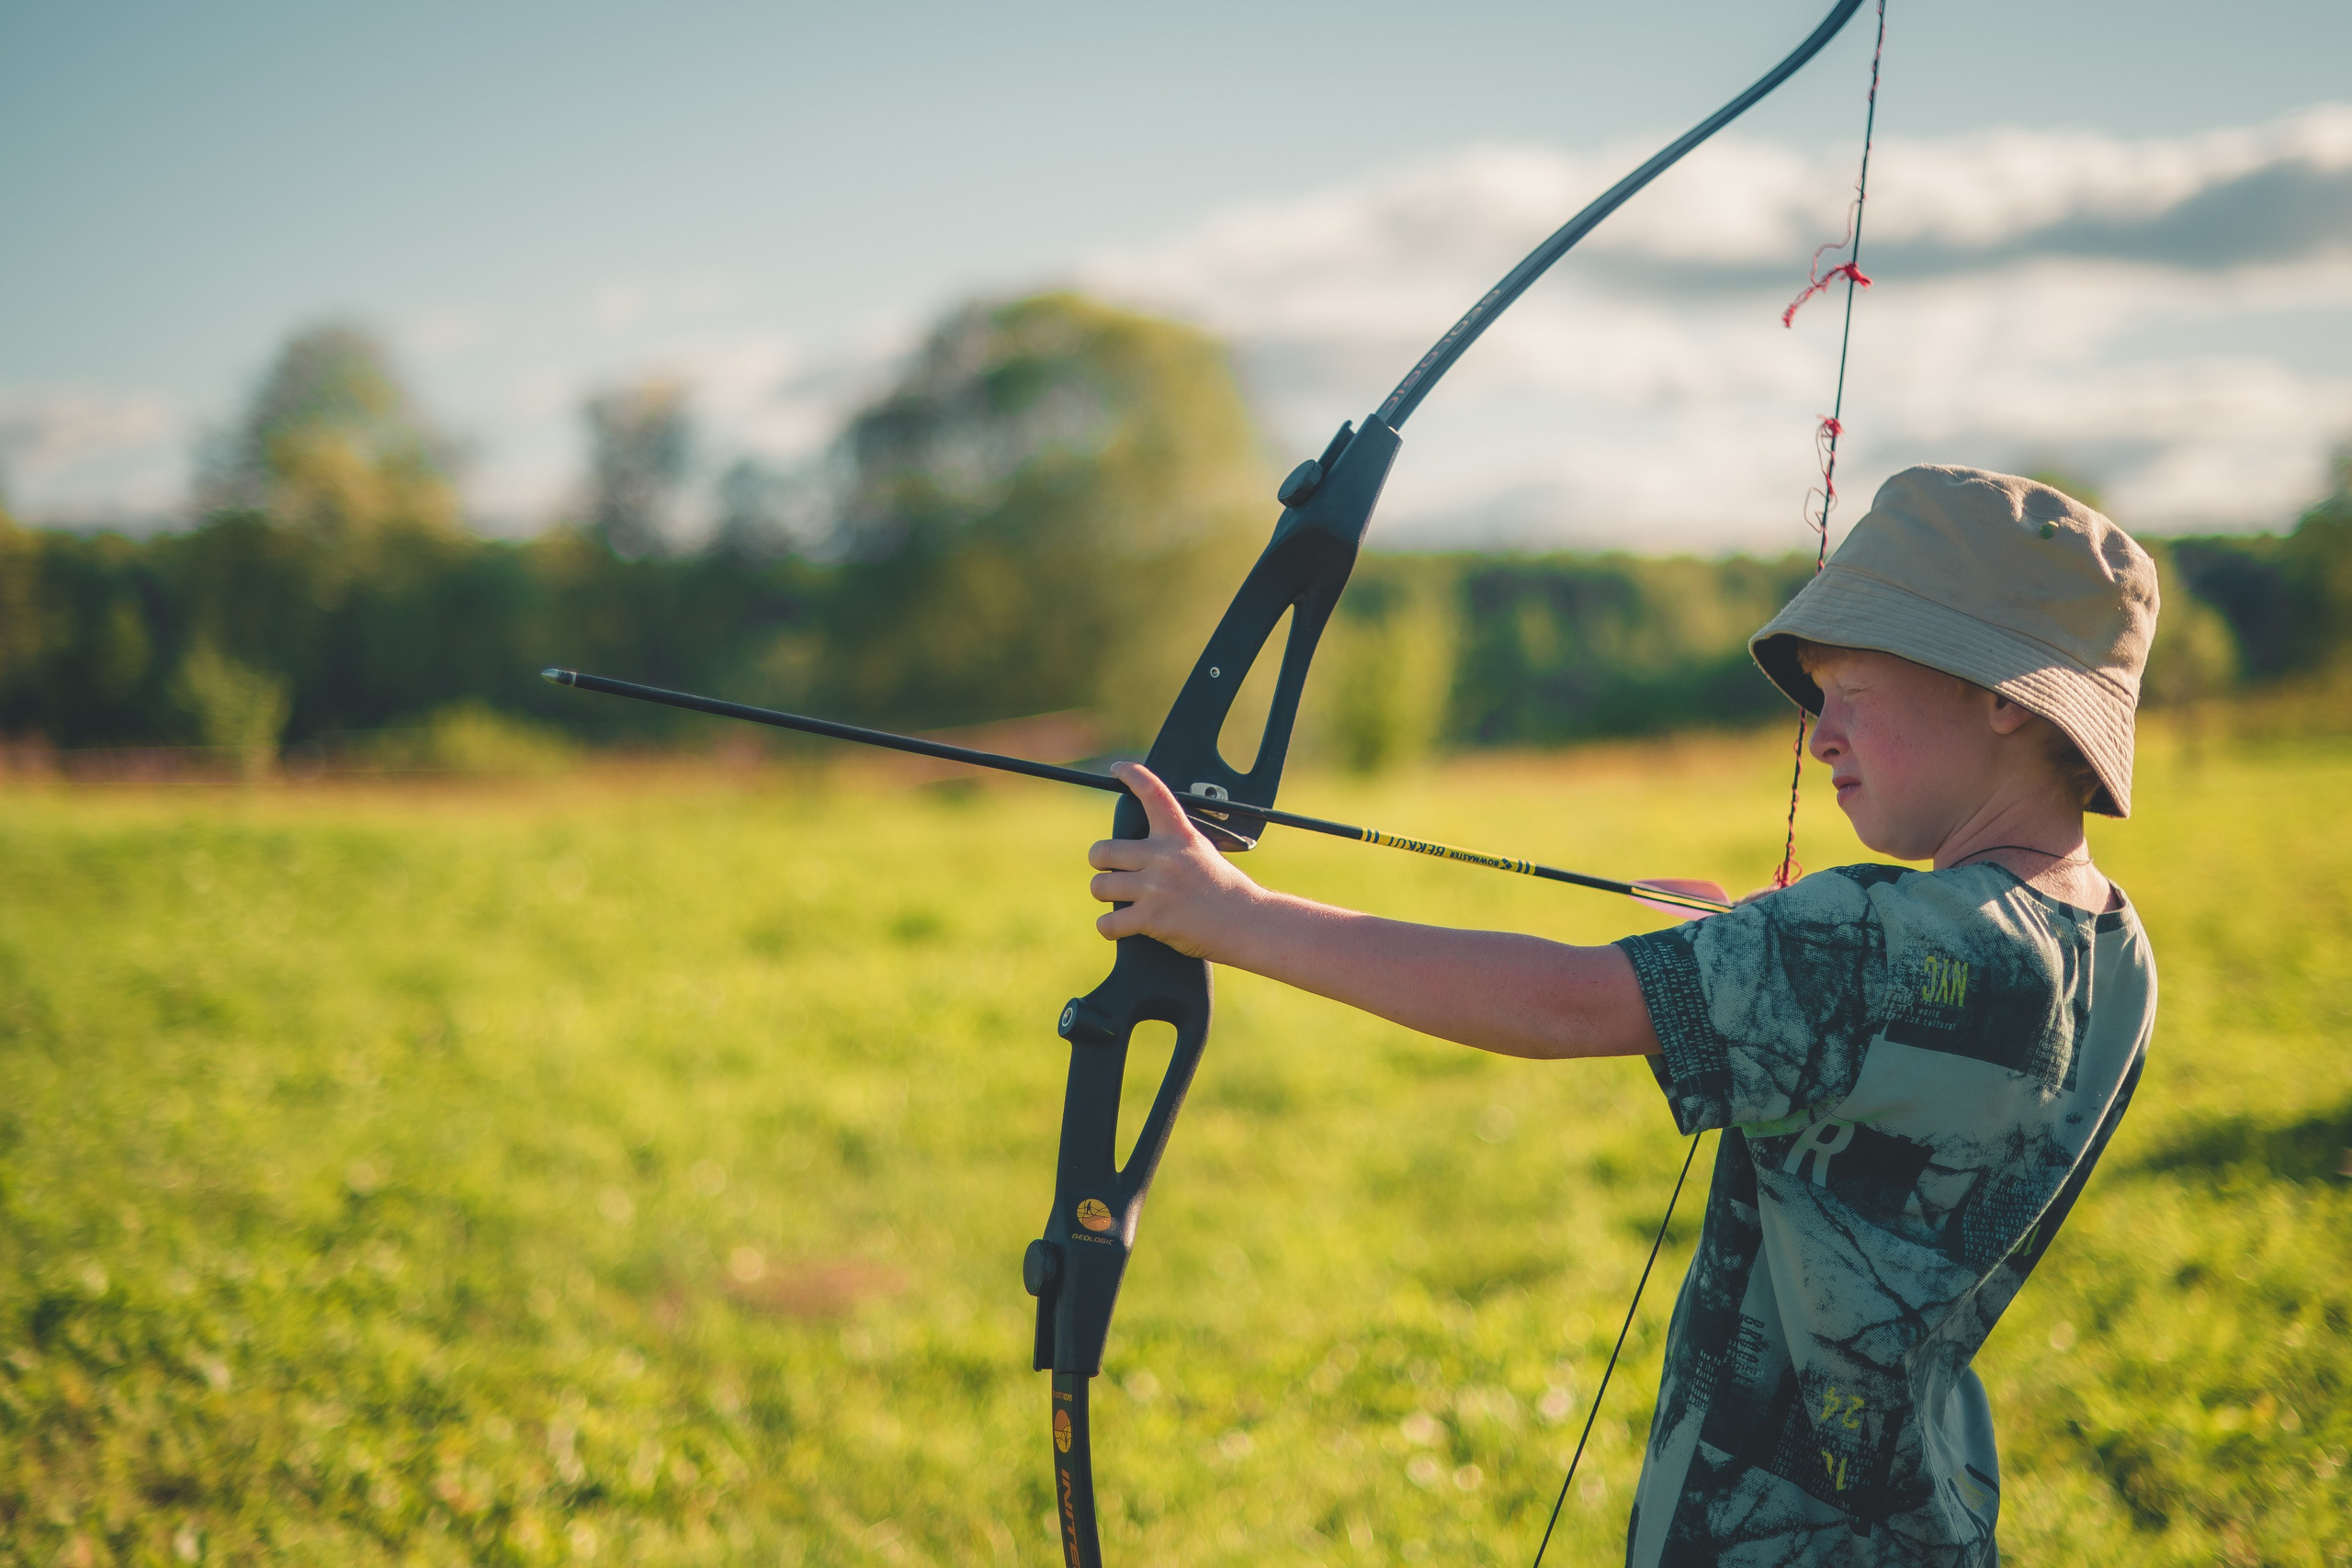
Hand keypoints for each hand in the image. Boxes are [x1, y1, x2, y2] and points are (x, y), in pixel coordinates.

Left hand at [1087, 763, 1263, 959]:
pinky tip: (1120, 927)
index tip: (1116, 769)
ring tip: (1121, 902)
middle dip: (1101, 863)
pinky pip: (1108, 922)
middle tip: (1112, 872)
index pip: (1153, 793)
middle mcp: (1164, 856)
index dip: (1131, 775)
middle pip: (1102, 851)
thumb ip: (1173, 845)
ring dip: (1105, 896)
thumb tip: (1140, 847)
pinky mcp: (1151, 918)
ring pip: (1099, 886)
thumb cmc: (1226, 891)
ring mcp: (1156, 887)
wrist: (1246, 922)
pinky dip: (1109, 928)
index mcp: (1179, 836)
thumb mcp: (1203, 852)